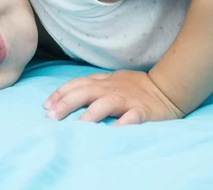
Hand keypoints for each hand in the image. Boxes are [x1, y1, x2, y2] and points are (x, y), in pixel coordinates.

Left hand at [43, 70, 184, 125]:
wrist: (167, 87)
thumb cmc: (135, 86)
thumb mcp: (111, 81)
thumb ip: (91, 86)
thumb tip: (65, 98)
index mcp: (103, 82)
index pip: (77, 84)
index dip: (60, 93)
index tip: (46, 106)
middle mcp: (111, 89)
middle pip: (85, 92)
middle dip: (67, 103)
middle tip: (52, 117)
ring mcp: (127, 99)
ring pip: (105, 104)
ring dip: (90, 114)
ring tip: (77, 127)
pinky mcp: (143, 111)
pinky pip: (132, 117)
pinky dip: (123, 124)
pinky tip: (114, 132)